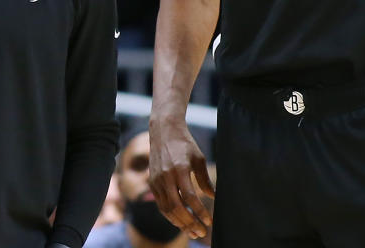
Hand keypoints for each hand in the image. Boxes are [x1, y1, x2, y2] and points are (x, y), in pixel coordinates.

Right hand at [149, 118, 214, 239]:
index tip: (209, 221)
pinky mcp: (152, 182)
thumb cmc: (184, 143)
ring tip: (192, 232)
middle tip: (201, 233)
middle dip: (189, 223)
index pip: (189, 197)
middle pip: (176, 207)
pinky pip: (160, 204)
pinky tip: (180, 222)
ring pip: (166, 209)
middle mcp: (165, 176)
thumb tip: (213, 197)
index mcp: (179, 169)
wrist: (164, 131)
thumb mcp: (198, 158)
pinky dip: (170, 216)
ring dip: (180, 223)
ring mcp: (156, 180)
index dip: (199, 211)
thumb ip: (204, 179)